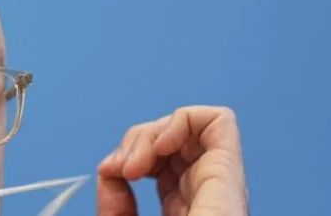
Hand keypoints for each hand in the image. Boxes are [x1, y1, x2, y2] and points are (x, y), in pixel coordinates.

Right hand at [97, 106, 246, 215]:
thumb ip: (120, 207)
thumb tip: (107, 177)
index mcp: (223, 194)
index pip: (218, 122)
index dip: (178, 122)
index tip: (154, 151)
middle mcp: (214, 190)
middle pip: (182, 131)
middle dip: (142, 139)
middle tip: (119, 170)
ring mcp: (200, 199)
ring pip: (169, 148)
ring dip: (134, 151)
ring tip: (112, 175)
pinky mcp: (185, 209)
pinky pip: (164, 173)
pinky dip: (138, 169)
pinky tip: (121, 182)